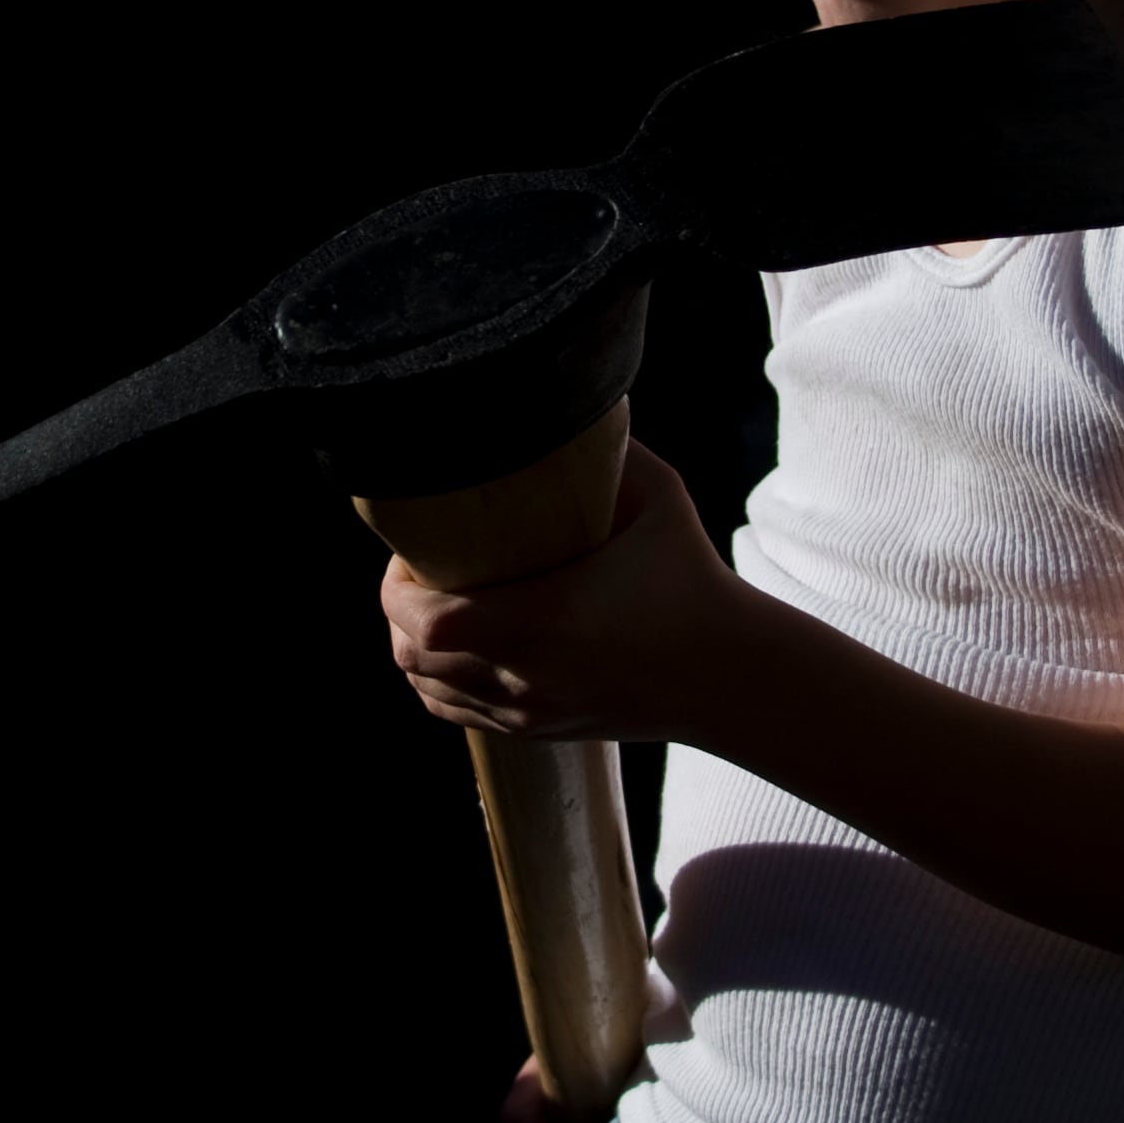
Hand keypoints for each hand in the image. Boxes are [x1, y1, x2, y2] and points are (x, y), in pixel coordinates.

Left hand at [379, 436, 749, 745]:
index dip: (398, 586)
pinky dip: (436, 681)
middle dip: (398, 607)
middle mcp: (525, 676)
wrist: (725, 673)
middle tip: (421, 564)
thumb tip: (566, 392)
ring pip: (426, 689)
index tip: (414, 547)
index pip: (426, 623)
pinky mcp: (536, 730)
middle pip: (410, 656)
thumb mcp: (657, 495)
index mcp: (543, 620)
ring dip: (413, 644)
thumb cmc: (690, 578)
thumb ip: (606, 444)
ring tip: (433, 599)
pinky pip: (455, 714)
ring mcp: (527, 711)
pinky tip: (452, 646)